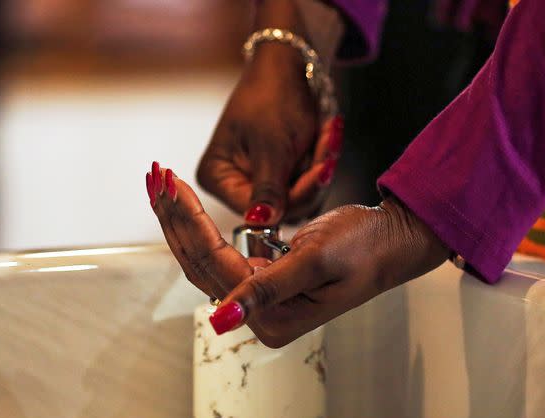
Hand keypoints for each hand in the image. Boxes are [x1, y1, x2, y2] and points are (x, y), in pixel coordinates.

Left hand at [147, 162, 449, 347]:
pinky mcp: (264, 280)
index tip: (169, 183)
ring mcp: (261, 300)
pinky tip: (185, 203)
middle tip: (156, 176)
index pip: (213, 265)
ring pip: (206, 257)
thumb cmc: (365, 249)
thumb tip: (222, 320)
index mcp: (272, 318)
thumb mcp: (316, 262)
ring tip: (161, 183)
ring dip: (182, 220)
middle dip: (176, 218)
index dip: (188, 222)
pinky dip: (203, 225)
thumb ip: (267, 289)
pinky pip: (221, 252)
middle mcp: (261, 316)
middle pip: (200, 263)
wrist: (395, 240)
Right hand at [197, 2, 343, 226]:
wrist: (287, 67)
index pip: (256, 210)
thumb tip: (260, 223)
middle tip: (327, 142)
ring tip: (326, 133)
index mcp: (217, 177)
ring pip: (300, 198)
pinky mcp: (279, 177)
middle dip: (310, 176)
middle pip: (281, 208)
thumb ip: (268, 189)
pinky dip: (320, 162)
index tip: (321, 171)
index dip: (292, 195)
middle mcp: (233, 185)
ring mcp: (258, 182)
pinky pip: (307, 186)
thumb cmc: (271, 97)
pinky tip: (324, 137)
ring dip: (319, 166)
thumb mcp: (271, 145)